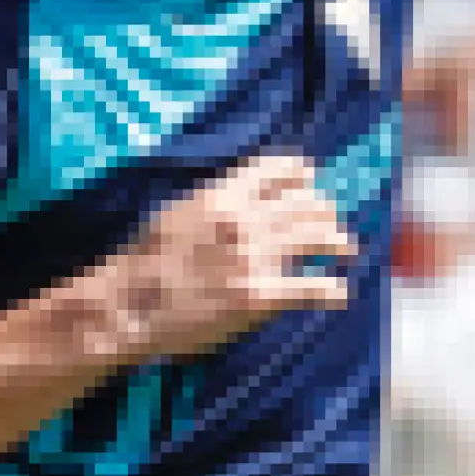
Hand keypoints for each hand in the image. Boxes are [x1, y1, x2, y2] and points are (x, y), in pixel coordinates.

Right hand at [102, 154, 359, 363]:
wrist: (128, 305)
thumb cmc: (142, 262)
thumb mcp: (176, 214)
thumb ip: (213, 204)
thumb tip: (240, 201)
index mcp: (222, 194)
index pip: (276, 170)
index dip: (299, 175)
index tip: (310, 180)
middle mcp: (245, 219)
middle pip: (304, 203)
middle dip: (323, 211)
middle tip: (332, 221)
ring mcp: (255, 257)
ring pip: (316, 237)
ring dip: (338, 241)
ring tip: (346, 248)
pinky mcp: (260, 296)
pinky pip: (312, 288)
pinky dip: (332, 290)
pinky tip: (339, 293)